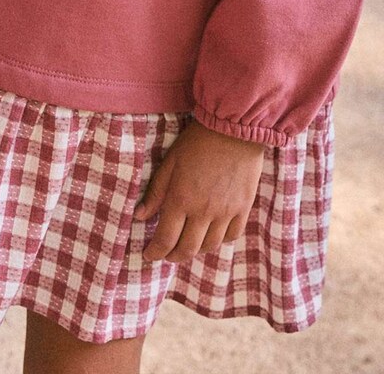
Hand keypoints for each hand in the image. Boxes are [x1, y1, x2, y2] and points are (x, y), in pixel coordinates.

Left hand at [133, 118, 265, 261]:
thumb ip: (156, 191)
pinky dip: (220, 239)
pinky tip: (212, 233)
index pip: (165, 239)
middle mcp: (203, 211)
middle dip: (173, 256)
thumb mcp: (170, 162)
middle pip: (187, 249)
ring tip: (188, 242)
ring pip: (209, 246)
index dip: (155, 252)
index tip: (149, 254)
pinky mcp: (243, 208)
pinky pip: (232, 236)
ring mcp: (226, 212)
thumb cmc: (197, 141)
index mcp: (181, 199)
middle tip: (166, 254)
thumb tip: (140, 216)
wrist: (234, 128)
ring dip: (196, 249)